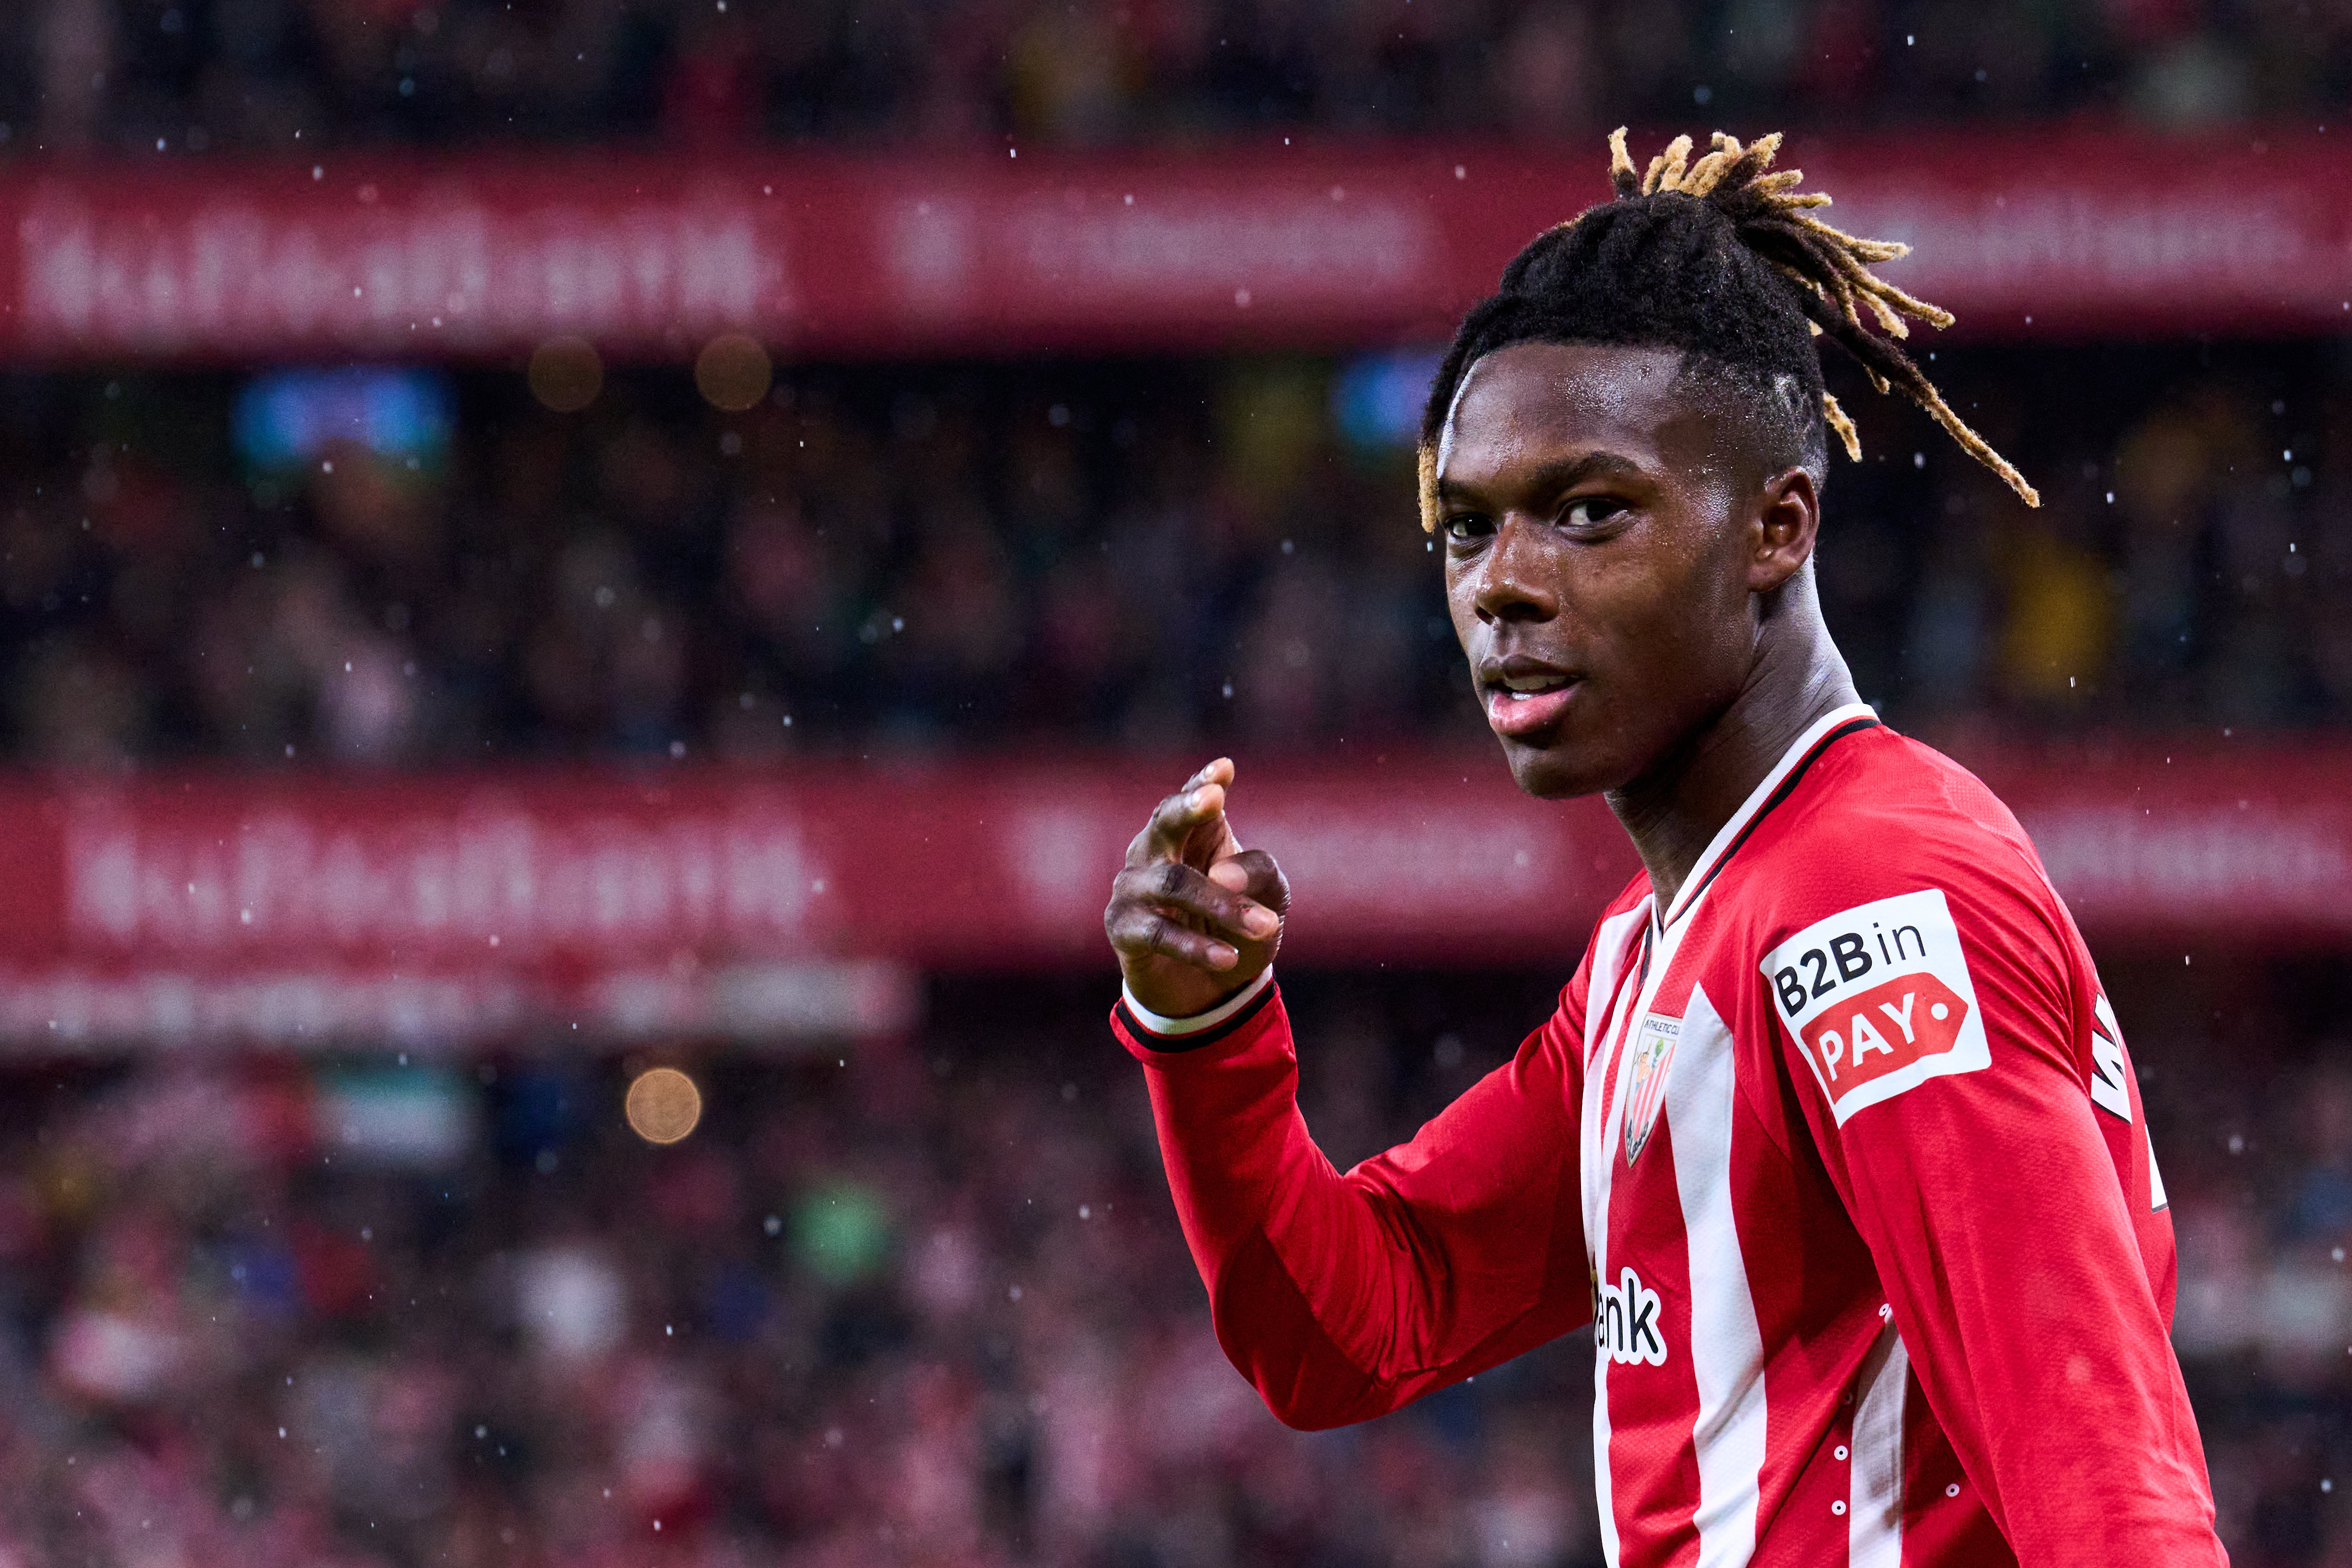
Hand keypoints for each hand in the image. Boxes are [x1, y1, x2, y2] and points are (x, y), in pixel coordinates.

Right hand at [1104, 758, 1290, 1019]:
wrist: (1208, 988)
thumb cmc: (1235, 925)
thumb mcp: (1269, 897)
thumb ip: (1258, 873)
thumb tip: (1223, 874)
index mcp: (1192, 831)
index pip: (1193, 798)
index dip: (1204, 782)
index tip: (1224, 770)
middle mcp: (1155, 849)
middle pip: (1164, 821)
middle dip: (1187, 808)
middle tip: (1214, 800)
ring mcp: (1132, 886)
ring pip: (1172, 882)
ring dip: (1221, 904)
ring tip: (1264, 925)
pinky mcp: (1121, 926)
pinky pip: (1157, 931)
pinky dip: (1196, 945)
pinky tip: (1228, 957)